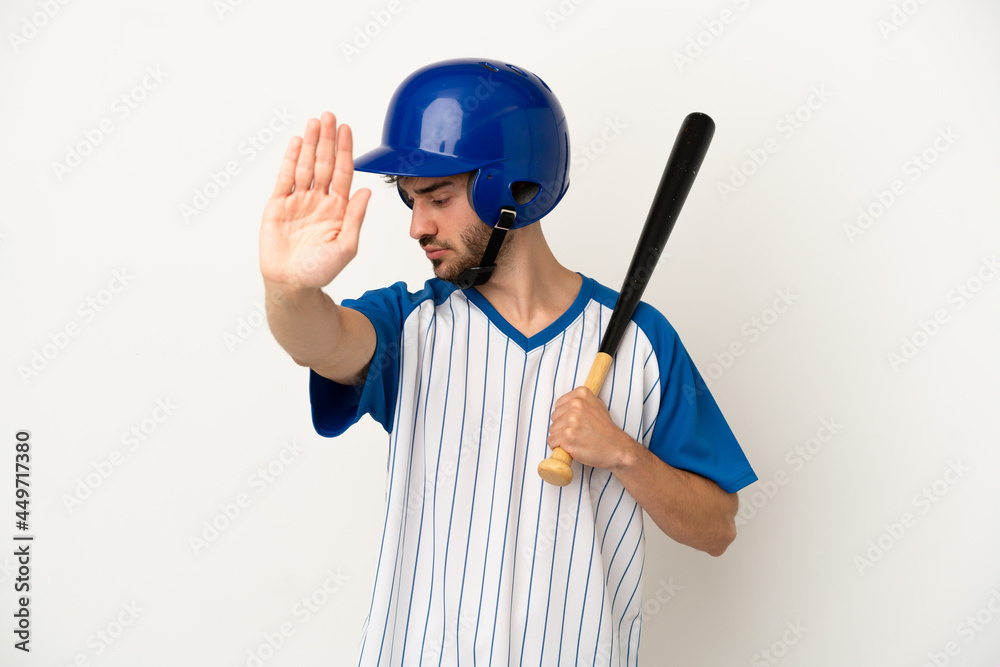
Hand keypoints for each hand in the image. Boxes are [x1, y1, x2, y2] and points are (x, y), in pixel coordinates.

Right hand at [259, 112, 370, 290]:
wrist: (292, 284)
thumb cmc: (321, 270)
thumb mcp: (347, 246)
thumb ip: (356, 217)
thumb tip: (367, 191)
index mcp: (338, 209)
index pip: (344, 173)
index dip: (345, 151)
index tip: (346, 129)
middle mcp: (319, 200)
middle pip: (325, 163)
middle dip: (327, 140)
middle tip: (329, 116)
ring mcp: (299, 201)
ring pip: (305, 166)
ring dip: (310, 144)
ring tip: (314, 122)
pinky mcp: (278, 206)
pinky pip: (286, 178)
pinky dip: (290, 159)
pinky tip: (297, 143)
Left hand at [546, 387, 636, 471]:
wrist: (615, 447)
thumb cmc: (606, 429)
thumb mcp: (597, 405)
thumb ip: (581, 401)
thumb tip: (566, 403)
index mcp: (581, 394)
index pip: (559, 404)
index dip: (564, 416)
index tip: (573, 422)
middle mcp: (576, 405)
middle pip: (554, 417)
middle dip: (561, 426)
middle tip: (576, 432)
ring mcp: (571, 421)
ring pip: (552, 429)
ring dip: (560, 437)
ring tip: (575, 439)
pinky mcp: (567, 436)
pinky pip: (551, 441)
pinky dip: (558, 446)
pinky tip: (570, 446)